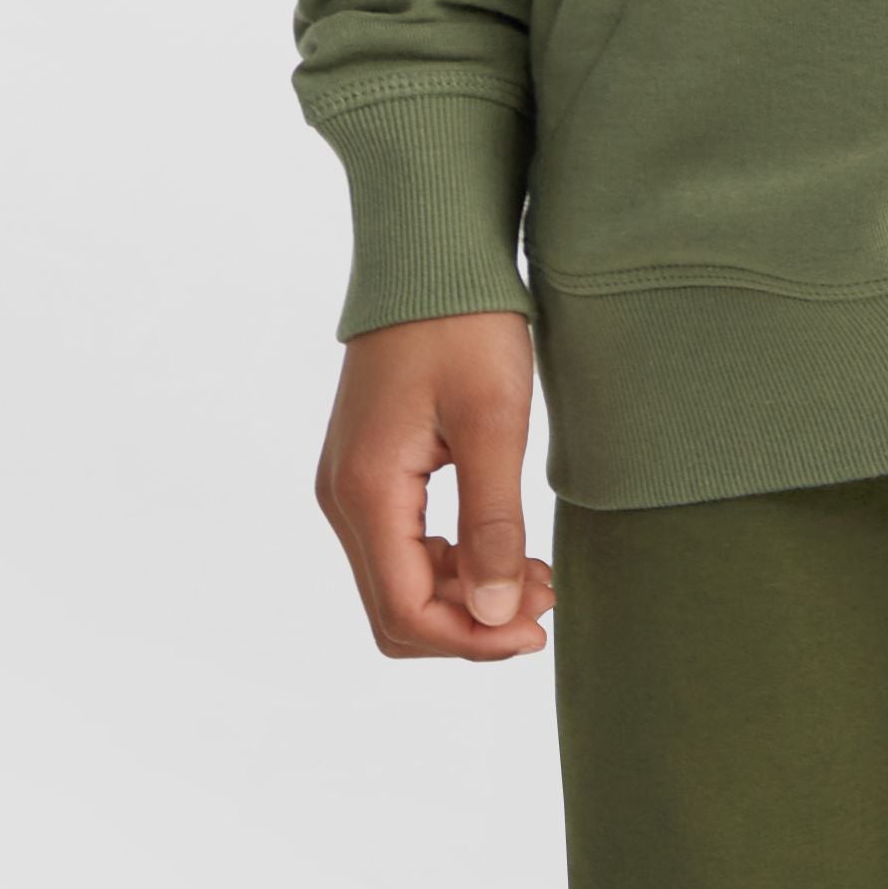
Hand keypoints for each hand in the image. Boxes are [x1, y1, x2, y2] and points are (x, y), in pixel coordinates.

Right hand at [315, 311, 555, 659]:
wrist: (431, 248)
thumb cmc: (464, 321)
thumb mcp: (493, 420)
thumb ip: (492, 524)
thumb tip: (497, 617)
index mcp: (365, 489)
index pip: (404, 610)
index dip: (471, 640)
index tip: (536, 631)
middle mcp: (342, 496)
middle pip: (395, 607)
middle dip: (470, 622)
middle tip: (544, 603)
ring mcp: (350, 481)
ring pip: (399, 579)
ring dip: (465, 593)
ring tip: (538, 577)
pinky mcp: (370, 465)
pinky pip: (402, 542)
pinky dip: (451, 560)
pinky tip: (504, 547)